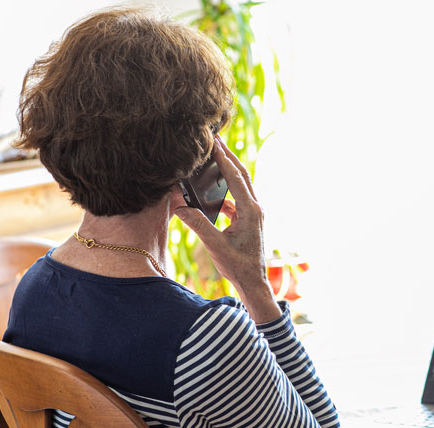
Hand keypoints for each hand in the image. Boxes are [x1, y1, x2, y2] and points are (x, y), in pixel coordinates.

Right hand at [174, 136, 279, 322]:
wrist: (253, 283)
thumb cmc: (237, 266)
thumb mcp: (215, 246)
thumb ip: (197, 224)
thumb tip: (179, 205)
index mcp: (250, 211)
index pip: (236, 177)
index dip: (224, 158)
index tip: (213, 142)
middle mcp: (255, 208)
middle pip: (242, 175)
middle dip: (228, 156)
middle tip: (215, 139)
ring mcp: (253, 213)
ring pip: (241, 185)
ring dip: (228, 170)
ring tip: (213, 157)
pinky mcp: (249, 219)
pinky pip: (236, 198)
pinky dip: (225, 190)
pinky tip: (211, 192)